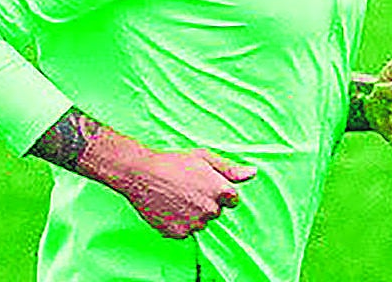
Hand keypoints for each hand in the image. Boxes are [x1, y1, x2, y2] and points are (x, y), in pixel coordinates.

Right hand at [110, 148, 256, 238]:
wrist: (140, 173)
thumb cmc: (172, 162)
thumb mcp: (203, 157)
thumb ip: (230, 168)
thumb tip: (252, 173)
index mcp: (220, 191)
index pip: (232, 199)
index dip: (218, 190)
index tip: (203, 183)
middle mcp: (210, 210)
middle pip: (215, 211)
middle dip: (205, 201)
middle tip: (186, 187)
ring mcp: (195, 224)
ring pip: (200, 222)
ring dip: (192, 213)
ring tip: (175, 195)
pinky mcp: (179, 233)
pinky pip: (185, 231)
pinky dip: (179, 222)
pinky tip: (168, 206)